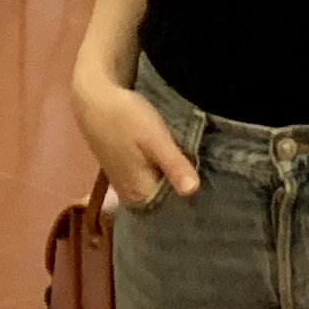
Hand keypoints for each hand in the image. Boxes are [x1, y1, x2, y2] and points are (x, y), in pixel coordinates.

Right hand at [69, 60, 197, 210]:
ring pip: (157, 189)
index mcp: (140, 194)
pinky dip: (160, 173)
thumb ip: (174, 166)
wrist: (94, 99)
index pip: (175, 209)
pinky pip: (148, 180)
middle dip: (183, 189)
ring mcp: (124, 185)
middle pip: (166, 200)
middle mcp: (130, 196)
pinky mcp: (121, 172)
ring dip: (172, 181)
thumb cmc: (126, 118)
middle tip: (212, 177)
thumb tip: (193, 191)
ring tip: (196, 168)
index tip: (214, 192)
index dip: (195, 200)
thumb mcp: (156, 140)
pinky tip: (172, 162)